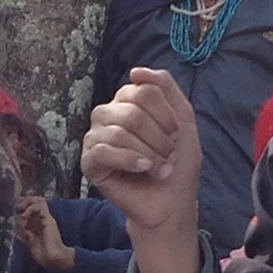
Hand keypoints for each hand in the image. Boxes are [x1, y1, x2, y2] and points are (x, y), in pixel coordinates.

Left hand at [15, 195, 74, 272]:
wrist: (53, 260)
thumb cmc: (43, 255)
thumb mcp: (28, 243)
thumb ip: (23, 236)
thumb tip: (14, 232)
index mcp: (35, 224)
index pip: (28, 208)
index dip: (20, 204)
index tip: (11, 206)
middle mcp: (40, 219)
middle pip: (33, 200)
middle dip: (22, 200)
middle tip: (15, 207)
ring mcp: (45, 218)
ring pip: (38, 200)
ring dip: (27, 202)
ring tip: (20, 209)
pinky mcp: (48, 220)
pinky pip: (41, 206)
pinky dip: (30, 209)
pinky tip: (24, 216)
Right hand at [80, 66, 200, 234]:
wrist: (170, 202)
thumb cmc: (176, 163)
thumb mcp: (182, 119)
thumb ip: (166, 88)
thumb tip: (136, 71)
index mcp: (127, 101)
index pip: (144, 91)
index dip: (166, 116)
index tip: (176, 136)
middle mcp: (107, 114)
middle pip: (132, 111)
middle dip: (159, 137)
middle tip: (168, 156)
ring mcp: (95, 137)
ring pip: (120, 131)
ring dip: (149, 152)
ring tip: (159, 167)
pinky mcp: (89, 162)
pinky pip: (105, 151)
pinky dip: (130, 160)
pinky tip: (143, 169)